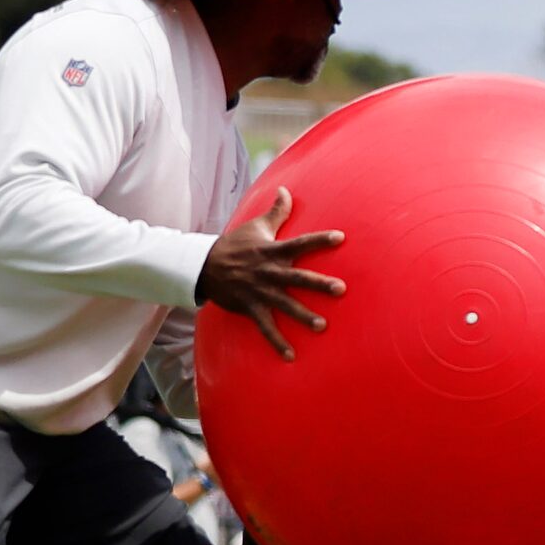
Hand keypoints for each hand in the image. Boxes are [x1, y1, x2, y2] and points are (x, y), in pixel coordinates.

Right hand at [197, 189, 343, 358]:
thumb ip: (276, 211)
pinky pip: (265, 327)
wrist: (203, 266)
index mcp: (271, 251)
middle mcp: (267, 271)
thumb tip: (286, 188)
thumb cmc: (235, 244)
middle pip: (296, 278)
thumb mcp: (255, 226)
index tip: (341, 237)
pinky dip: (277, 342)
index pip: (300, 243)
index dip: (319, 239)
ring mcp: (258, 291)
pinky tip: (291, 356)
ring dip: (302, 316)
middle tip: (341, 289)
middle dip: (318, 284)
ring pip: (284, 305)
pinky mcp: (249, 307)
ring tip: (322, 326)